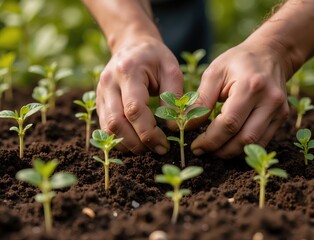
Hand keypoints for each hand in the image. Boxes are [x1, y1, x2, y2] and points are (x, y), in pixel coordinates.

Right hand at [96, 36, 182, 154]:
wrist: (132, 45)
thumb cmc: (155, 57)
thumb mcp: (172, 70)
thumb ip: (173, 97)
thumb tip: (172, 128)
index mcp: (128, 71)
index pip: (134, 109)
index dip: (149, 132)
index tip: (164, 145)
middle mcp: (108, 83)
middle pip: (117, 123)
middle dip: (137, 143)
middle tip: (156, 150)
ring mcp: (100, 93)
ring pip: (107, 128)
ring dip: (126, 144)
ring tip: (146, 148)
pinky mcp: (100, 102)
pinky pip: (104, 127)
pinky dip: (119, 139)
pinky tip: (134, 142)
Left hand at [190, 39, 291, 158]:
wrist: (270, 54)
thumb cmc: (238, 61)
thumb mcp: (214, 73)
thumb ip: (201, 100)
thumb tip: (186, 125)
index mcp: (251, 86)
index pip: (229, 123)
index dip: (210, 140)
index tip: (196, 146)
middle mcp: (269, 100)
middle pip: (244, 138)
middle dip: (220, 150)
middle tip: (203, 151)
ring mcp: (279, 110)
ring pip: (254, 143)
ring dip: (231, 152)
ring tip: (214, 150)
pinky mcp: (282, 117)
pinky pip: (263, 140)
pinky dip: (244, 147)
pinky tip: (229, 144)